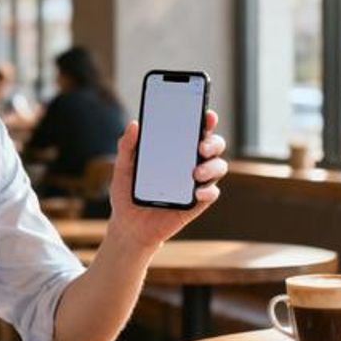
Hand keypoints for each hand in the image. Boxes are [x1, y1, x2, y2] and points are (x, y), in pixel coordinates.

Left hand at [106, 110, 227, 252]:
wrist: (128, 225)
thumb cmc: (127, 192)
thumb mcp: (122, 168)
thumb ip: (126, 146)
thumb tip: (134, 124)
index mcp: (175, 149)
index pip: (195, 129)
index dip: (205, 120)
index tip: (206, 114)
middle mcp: (190, 162)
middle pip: (213, 145)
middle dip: (213, 142)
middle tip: (201, 146)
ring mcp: (196, 182)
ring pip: (218, 167)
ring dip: (212, 166)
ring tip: (196, 173)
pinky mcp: (197, 203)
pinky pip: (212, 193)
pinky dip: (208, 191)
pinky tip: (197, 192)